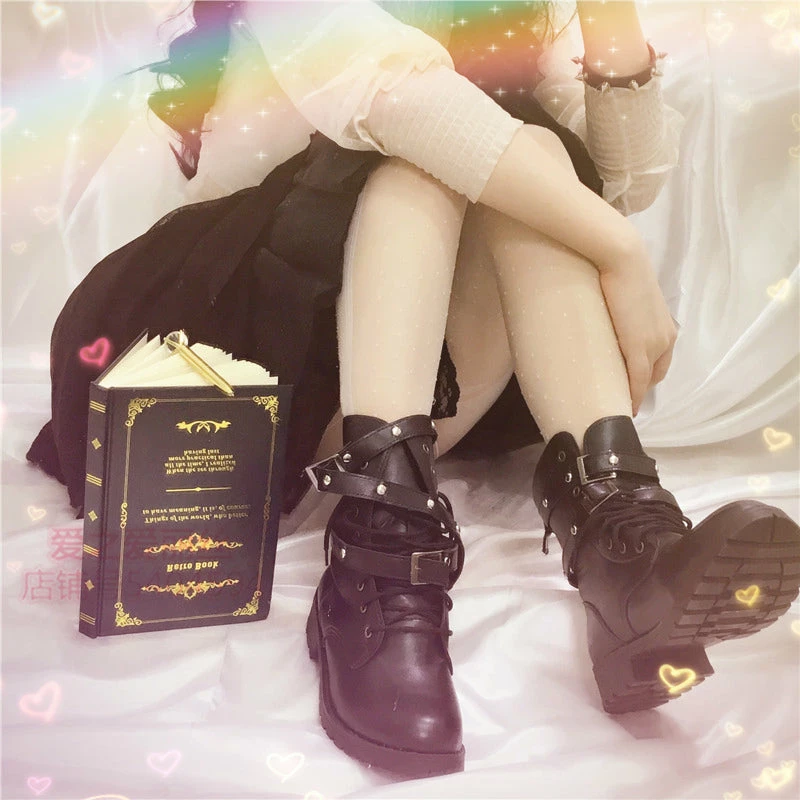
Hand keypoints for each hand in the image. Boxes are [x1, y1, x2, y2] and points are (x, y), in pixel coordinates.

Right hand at [598, 241, 677, 415]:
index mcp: (665, 325)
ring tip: (618, 402)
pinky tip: (624, 404)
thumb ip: (628, 311)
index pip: (660, 359)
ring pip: (647, 380)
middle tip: (621, 393)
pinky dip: (633, 396)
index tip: (632, 384)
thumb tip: (612, 315)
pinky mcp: (639, 349)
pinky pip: (638, 381)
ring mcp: (655, 344)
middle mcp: (666, 337)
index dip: (647, 375)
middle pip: (656, 373)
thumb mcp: (631, 296)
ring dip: (635, 393)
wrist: (623, 260)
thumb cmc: (622, 271)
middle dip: (642, 386)